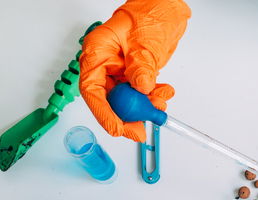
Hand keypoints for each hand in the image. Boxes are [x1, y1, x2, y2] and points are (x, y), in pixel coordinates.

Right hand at [79, 0, 190, 142]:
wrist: (163, 9)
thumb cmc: (147, 13)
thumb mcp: (143, 41)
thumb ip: (142, 66)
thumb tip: (141, 87)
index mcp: (97, 53)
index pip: (93, 90)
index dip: (104, 113)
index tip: (118, 128)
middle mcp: (105, 64)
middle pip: (108, 101)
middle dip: (127, 116)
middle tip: (142, 129)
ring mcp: (119, 72)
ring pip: (126, 101)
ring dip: (145, 107)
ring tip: (161, 101)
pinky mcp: (133, 76)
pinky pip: (139, 95)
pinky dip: (153, 98)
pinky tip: (164, 92)